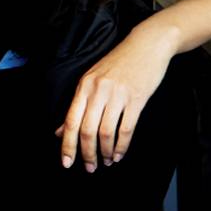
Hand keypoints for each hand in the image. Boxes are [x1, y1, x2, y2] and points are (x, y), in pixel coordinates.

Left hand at [56, 21, 175, 171]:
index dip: (67, 145)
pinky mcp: (137, 98)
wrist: (149, 43)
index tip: (67, 162)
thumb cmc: (122, 61)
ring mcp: (118, 94)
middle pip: (87, 130)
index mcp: (85, 86)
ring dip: (106, 151)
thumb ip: (79, 104)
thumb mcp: (95, 78)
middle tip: (90, 167)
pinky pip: (126, 128)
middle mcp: (99, 90)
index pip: (71, 121)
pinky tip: (120, 153)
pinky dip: (122, 145)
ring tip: (107, 161)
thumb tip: (60, 131)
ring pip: (106, 132)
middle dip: (87, 153)